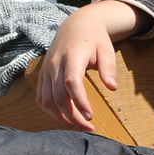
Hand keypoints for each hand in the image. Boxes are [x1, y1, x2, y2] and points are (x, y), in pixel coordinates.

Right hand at [35, 5, 124, 130]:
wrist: (76, 26)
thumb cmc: (95, 39)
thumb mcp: (107, 50)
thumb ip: (109, 68)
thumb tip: (112, 87)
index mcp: (72, 56)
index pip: (71, 82)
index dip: (79, 101)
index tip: (90, 117)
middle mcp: (55, 64)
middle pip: (58, 96)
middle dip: (73, 116)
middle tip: (89, 128)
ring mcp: (46, 70)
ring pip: (47, 100)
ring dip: (61, 117)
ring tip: (78, 126)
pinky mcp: (42, 75)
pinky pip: (41, 98)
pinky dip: (50, 111)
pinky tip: (64, 118)